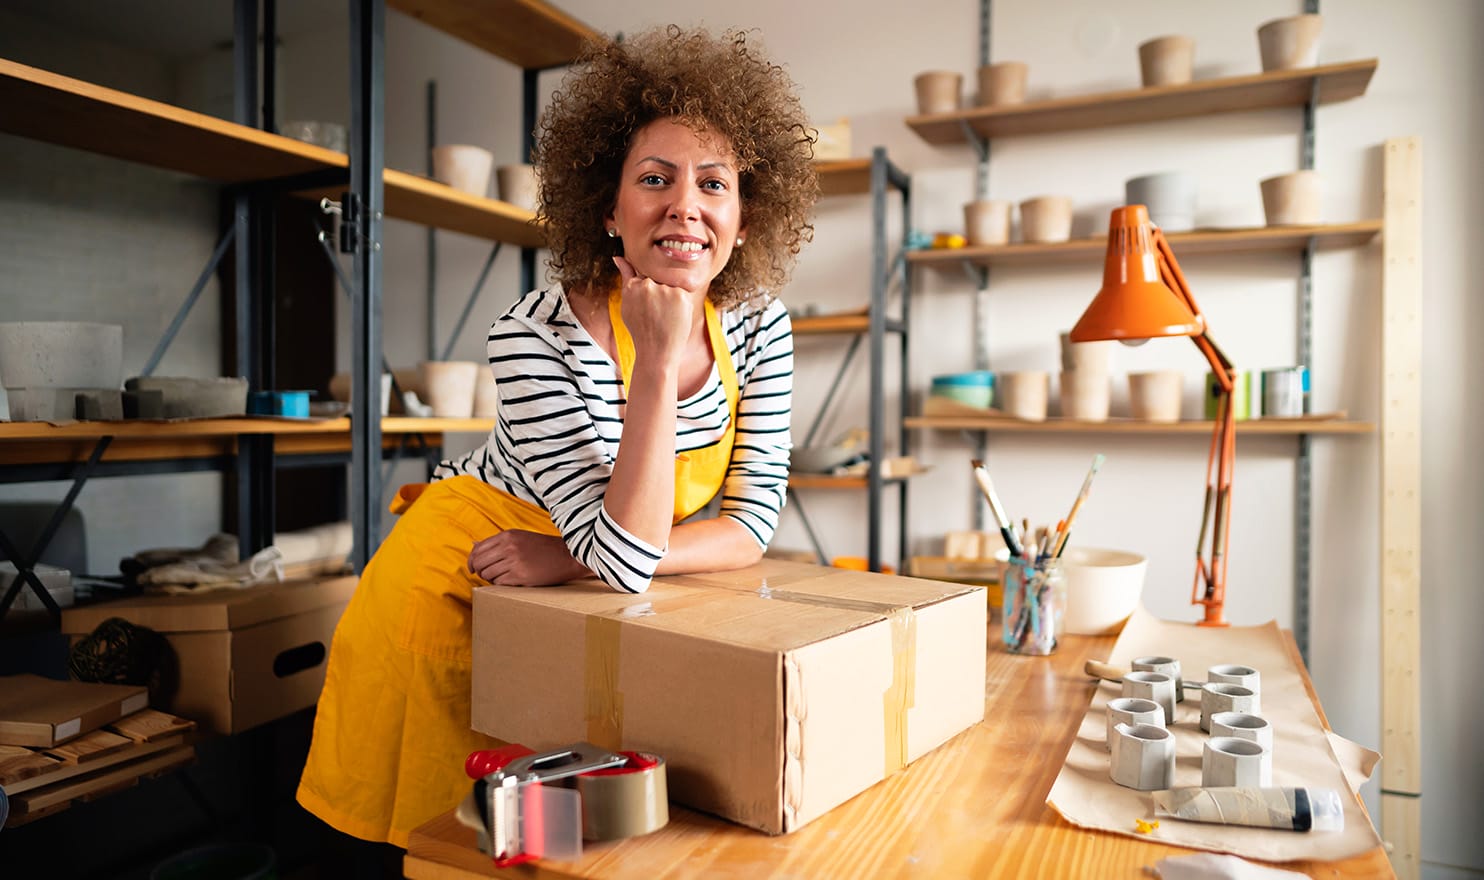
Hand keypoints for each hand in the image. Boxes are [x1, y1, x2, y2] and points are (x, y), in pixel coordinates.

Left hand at [468, 530, 587, 585]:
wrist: (567, 556)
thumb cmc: (543, 548)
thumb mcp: (519, 537)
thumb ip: (496, 541)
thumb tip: (473, 544)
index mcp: (507, 535)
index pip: (478, 549)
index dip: (471, 561)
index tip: (472, 568)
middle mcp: (509, 546)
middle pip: (479, 563)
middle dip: (479, 571)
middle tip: (486, 574)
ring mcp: (514, 561)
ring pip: (487, 575)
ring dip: (491, 578)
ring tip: (503, 576)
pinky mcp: (520, 575)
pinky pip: (499, 583)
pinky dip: (501, 584)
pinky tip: (511, 580)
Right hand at [613, 256, 694, 366]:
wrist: (656, 352)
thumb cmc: (641, 330)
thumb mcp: (627, 304)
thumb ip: (626, 277)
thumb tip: (618, 257)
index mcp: (632, 286)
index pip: (644, 274)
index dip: (650, 290)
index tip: (650, 303)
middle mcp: (647, 285)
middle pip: (658, 278)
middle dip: (660, 293)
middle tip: (658, 314)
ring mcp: (665, 289)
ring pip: (671, 285)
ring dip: (671, 297)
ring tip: (665, 317)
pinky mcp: (681, 295)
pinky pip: (683, 292)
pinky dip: (681, 303)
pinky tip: (674, 317)